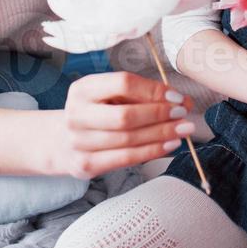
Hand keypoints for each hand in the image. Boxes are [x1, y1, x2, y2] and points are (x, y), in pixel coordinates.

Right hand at [54, 71, 196, 179]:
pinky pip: (126, 158)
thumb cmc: (97, 113)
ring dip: (161, 134)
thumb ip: (143, 95)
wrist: (63, 142)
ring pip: (128, 139)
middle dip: (160, 115)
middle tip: (183, 113)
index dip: (153, 90)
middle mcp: (76, 114)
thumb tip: (182, 100)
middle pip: (125, 115)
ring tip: (183, 130)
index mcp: (82, 89)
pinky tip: (169, 145)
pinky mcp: (86, 164)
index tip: (176, 96)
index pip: (122, 83)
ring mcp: (79, 142)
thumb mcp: (111, 96)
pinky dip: (152, 151)